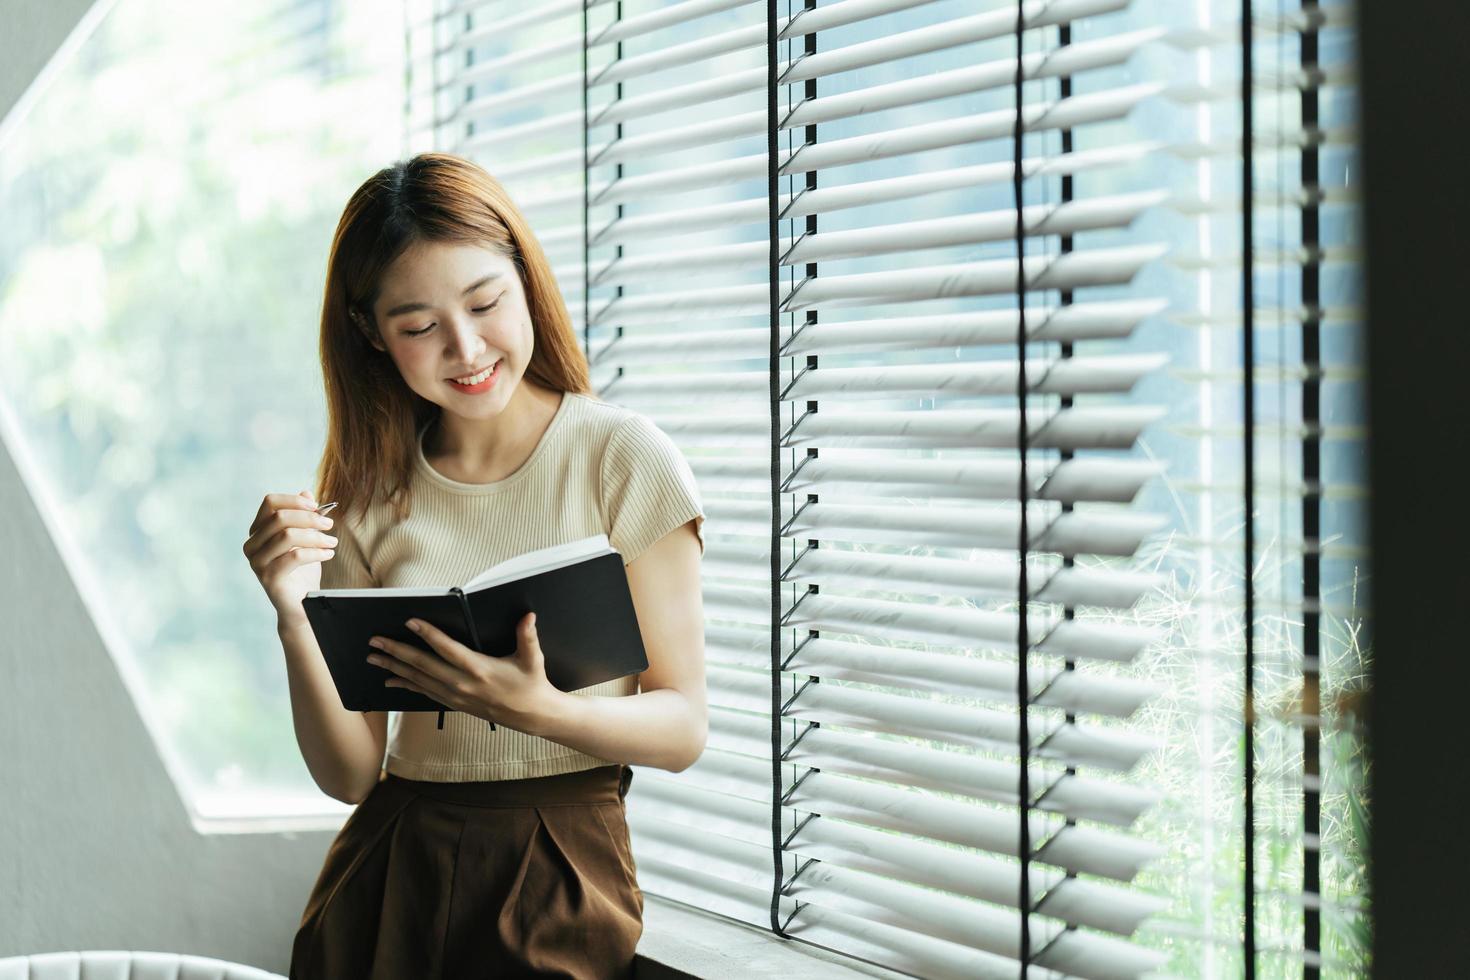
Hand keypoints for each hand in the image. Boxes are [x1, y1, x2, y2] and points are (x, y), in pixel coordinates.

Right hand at [243, 488, 337, 625]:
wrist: (302, 601)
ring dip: (316, 536)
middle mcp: (251, 544)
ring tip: (333, 542)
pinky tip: (328, 554)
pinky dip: (316, 552)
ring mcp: (257, 562)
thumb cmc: (303, 568)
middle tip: (330, 524)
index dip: (294, 500)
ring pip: (287, 536)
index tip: (317, 506)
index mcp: (257, 531)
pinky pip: (294, 556)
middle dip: (309, 518)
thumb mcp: (306, 538)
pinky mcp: (268, 577)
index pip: (269, 503)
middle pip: (279, 517)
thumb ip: (304, 516)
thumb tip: (306, 492)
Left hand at [366, 612, 562, 733]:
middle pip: (422, 665)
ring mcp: (455, 696)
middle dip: (396, 651)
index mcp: (479, 668)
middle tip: (375, 641)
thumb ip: (528, 635)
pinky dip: (405, 685)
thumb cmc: (531, 683)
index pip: (447, 649)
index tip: (410, 622)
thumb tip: (528, 615)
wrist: (531, 715)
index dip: (428, 634)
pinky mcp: (453, 703)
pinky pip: (423, 693)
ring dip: (393, 668)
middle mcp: (462, 683)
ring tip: (373, 657)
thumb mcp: (532, 658)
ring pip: (418, 680)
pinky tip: (389, 680)